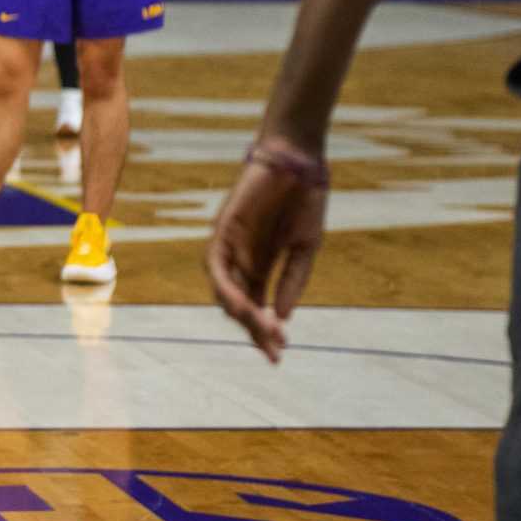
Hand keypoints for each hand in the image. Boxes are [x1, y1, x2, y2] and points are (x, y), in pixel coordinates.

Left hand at [206, 134, 330, 361]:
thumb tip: (283, 316)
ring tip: (264, 330)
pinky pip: (216, 265)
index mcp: (263, 267)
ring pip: (225, 291)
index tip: (278, 356)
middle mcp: (242, 260)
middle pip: (240, 305)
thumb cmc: (305, 202)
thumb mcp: (305, 249)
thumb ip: (292, 280)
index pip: (257, 308)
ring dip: (242, 313)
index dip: (265, 333)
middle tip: (274, 350)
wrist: (299, 164)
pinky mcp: (221, 231)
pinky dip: (227, 287)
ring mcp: (230, 246)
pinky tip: (244, 304)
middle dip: (255, 330)